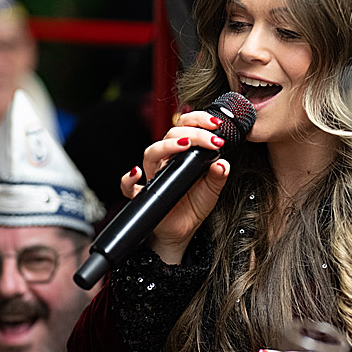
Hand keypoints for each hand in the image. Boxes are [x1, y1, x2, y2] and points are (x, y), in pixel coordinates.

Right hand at [119, 110, 231, 263]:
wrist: (183, 230)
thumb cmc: (193, 205)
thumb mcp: (212, 189)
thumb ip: (218, 175)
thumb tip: (222, 163)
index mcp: (182, 155)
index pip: (186, 127)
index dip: (199, 121)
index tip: (215, 124)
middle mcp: (166, 162)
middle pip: (170, 135)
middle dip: (192, 132)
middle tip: (211, 139)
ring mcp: (154, 176)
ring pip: (151, 153)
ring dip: (167, 146)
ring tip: (185, 144)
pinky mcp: (145, 195)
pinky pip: (129, 186)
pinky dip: (129, 179)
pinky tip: (137, 173)